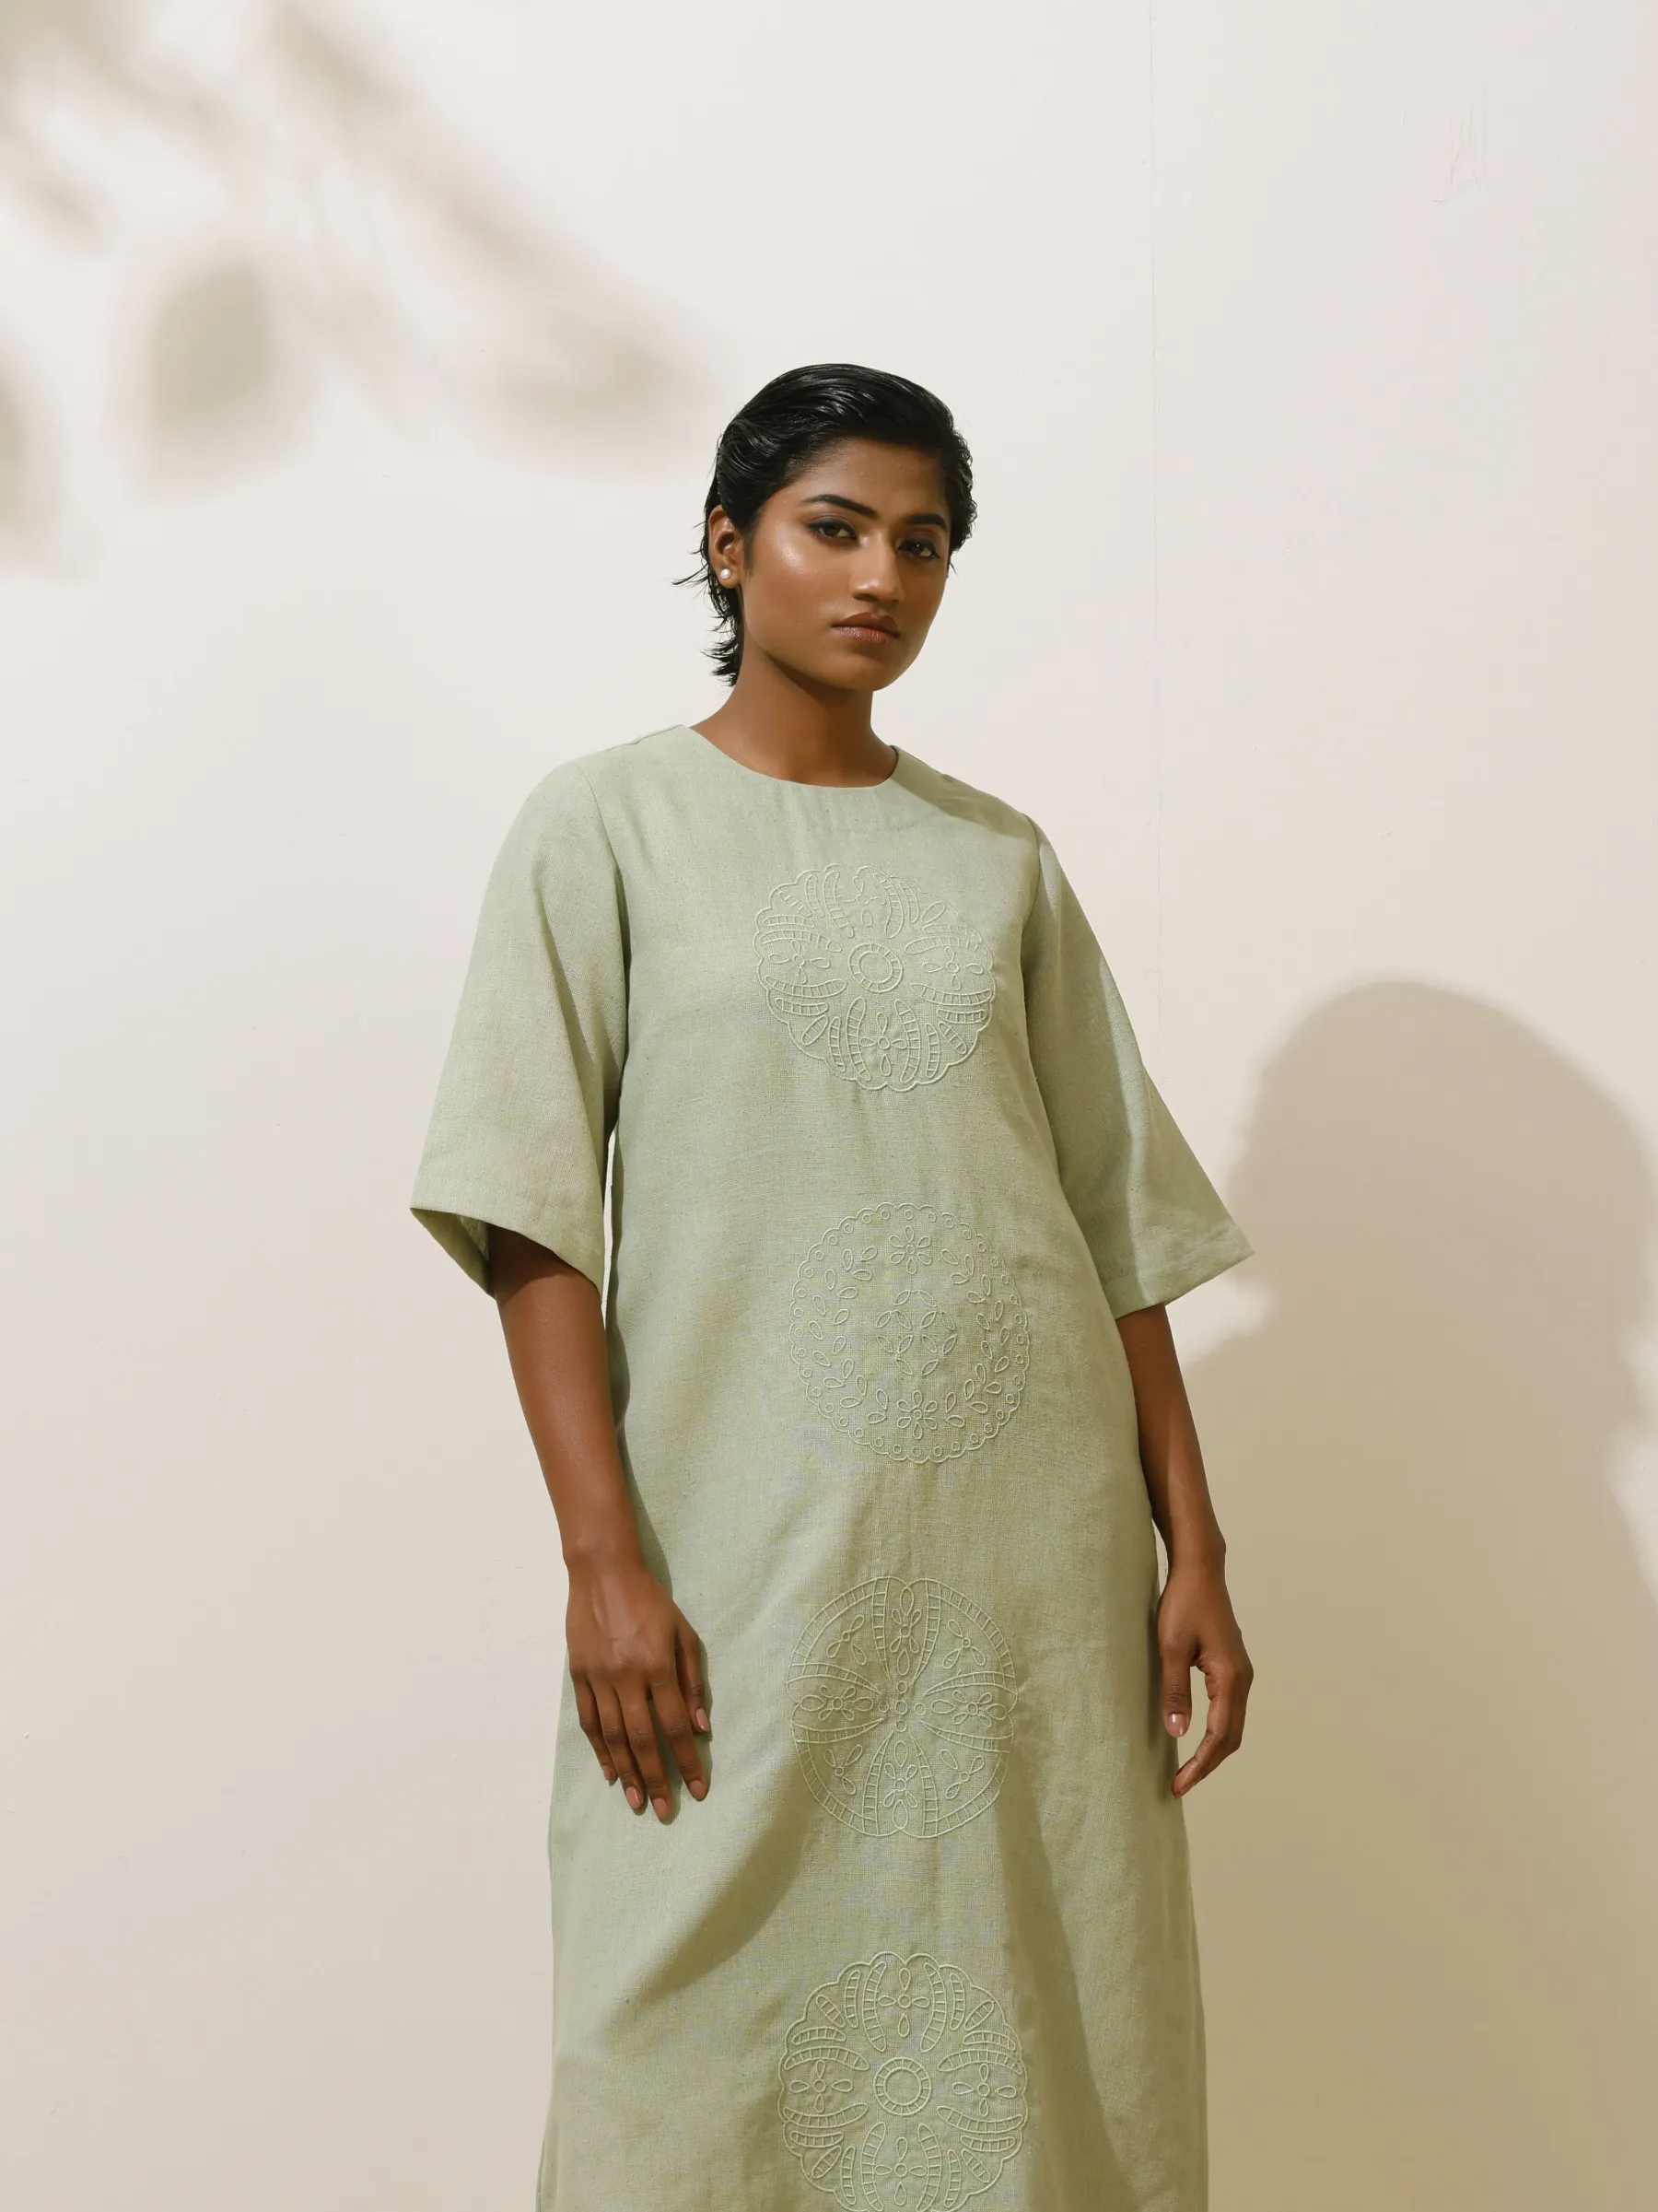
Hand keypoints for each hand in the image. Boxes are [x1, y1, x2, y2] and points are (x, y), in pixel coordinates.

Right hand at [565, 1554, 708, 1820]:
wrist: (603, 1573)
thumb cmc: (651, 1602)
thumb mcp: (684, 1633)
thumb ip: (693, 1680)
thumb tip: (700, 1727)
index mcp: (657, 1666)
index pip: (674, 1725)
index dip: (688, 1761)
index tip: (699, 1789)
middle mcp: (627, 1677)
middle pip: (642, 1739)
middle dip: (656, 1778)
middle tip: (665, 1811)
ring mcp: (599, 1678)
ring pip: (612, 1737)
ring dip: (626, 1773)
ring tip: (637, 1802)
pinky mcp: (579, 1676)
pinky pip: (589, 1721)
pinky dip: (599, 1750)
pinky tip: (610, 1772)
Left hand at [1157, 1555, 1252, 1796]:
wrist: (1199, 1570)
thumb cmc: (1183, 1604)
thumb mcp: (1170, 1648)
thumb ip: (1175, 1692)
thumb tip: (1178, 1734)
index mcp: (1231, 1678)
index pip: (1220, 1736)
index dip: (1200, 1765)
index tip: (1180, 1785)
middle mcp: (1243, 1679)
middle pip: (1232, 1737)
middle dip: (1208, 1764)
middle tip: (1181, 1785)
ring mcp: (1240, 1673)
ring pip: (1233, 1725)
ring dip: (1213, 1750)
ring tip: (1187, 1769)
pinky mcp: (1232, 1667)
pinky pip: (1229, 1710)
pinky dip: (1216, 1732)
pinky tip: (1196, 1737)